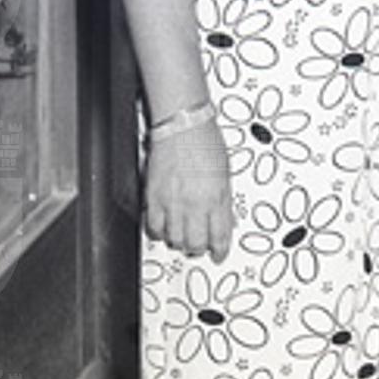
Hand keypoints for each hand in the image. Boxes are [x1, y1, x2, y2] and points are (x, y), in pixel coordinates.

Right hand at [144, 114, 233, 259]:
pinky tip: (165, 227)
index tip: (219, 253)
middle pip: (195, 243)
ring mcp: (172, 202)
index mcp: (217, 196)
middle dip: (199, 248)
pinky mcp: (153, 198)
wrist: (182, 125)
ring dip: (180, 242)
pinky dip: (160, 232)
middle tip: (200, 246)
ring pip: (174, 239)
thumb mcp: (225, 172)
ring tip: (183, 237)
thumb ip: (223, 199)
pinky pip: (154, 228)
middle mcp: (195, 203)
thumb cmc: (205, 141)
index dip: (220, 249)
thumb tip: (223, 219)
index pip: (220, 235)